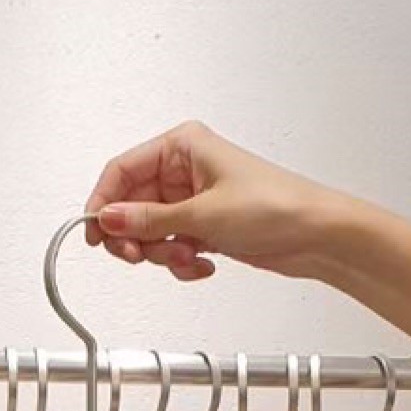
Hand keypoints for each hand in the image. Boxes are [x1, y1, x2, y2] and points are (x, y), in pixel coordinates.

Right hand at [83, 122, 335, 281]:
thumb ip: (149, 220)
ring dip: (162, 252)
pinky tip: (202, 263)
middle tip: (140, 255)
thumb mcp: (202, 214)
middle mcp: (184, 169)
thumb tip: (107, 219)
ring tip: (187, 256)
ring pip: (150, 231)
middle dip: (137, 236)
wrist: (316, 235)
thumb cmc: (276, 206)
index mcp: (182, 146)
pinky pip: (171, 246)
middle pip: (131, 206)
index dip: (103, 203)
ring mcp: (192, 200)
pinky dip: (180, 261)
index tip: (95, 233)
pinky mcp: (203, 226)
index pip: (122, 170)